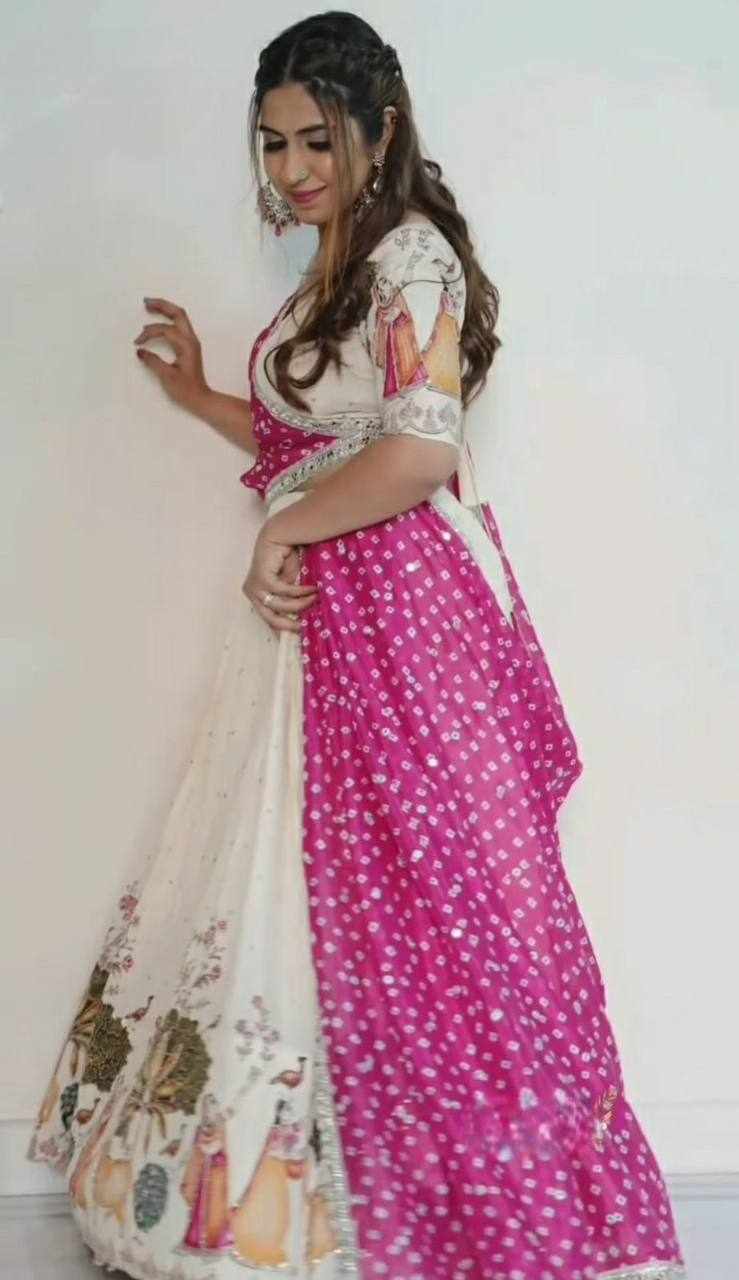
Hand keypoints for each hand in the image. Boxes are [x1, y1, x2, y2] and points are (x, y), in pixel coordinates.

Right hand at [134, 297, 209, 413]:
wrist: (201, 398)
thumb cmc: (186, 390)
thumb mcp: (167, 376)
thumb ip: (153, 361)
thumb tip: (140, 351)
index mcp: (186, 345)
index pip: (165, 330)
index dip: (149, 333)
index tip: (137, 343)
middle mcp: (190, 339)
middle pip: (178, 313)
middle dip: (161, 305)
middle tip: (145, 302)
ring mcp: (191, 341)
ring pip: (180, 317)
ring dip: (165, 310)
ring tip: (149, 306)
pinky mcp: (189, 346)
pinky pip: (179, 325)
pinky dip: (168, 319)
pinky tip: (159, 319)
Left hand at [242, 528, 318, 634]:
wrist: (280, 534)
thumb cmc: (285, 558)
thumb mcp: (290, 583)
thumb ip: (293, 598)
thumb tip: (306, 618)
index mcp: (256, 596)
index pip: (269, 620)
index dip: (284, 630)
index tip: (299, 636)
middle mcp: (252, 593)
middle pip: (271, 619)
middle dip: (290, 625)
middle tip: (308, 626)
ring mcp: (255, 587)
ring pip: (280, 606)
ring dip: (301, 604)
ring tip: (316, 598)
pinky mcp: (262, 578)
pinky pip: (284, 592)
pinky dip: (300, 591)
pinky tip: (313, 588)